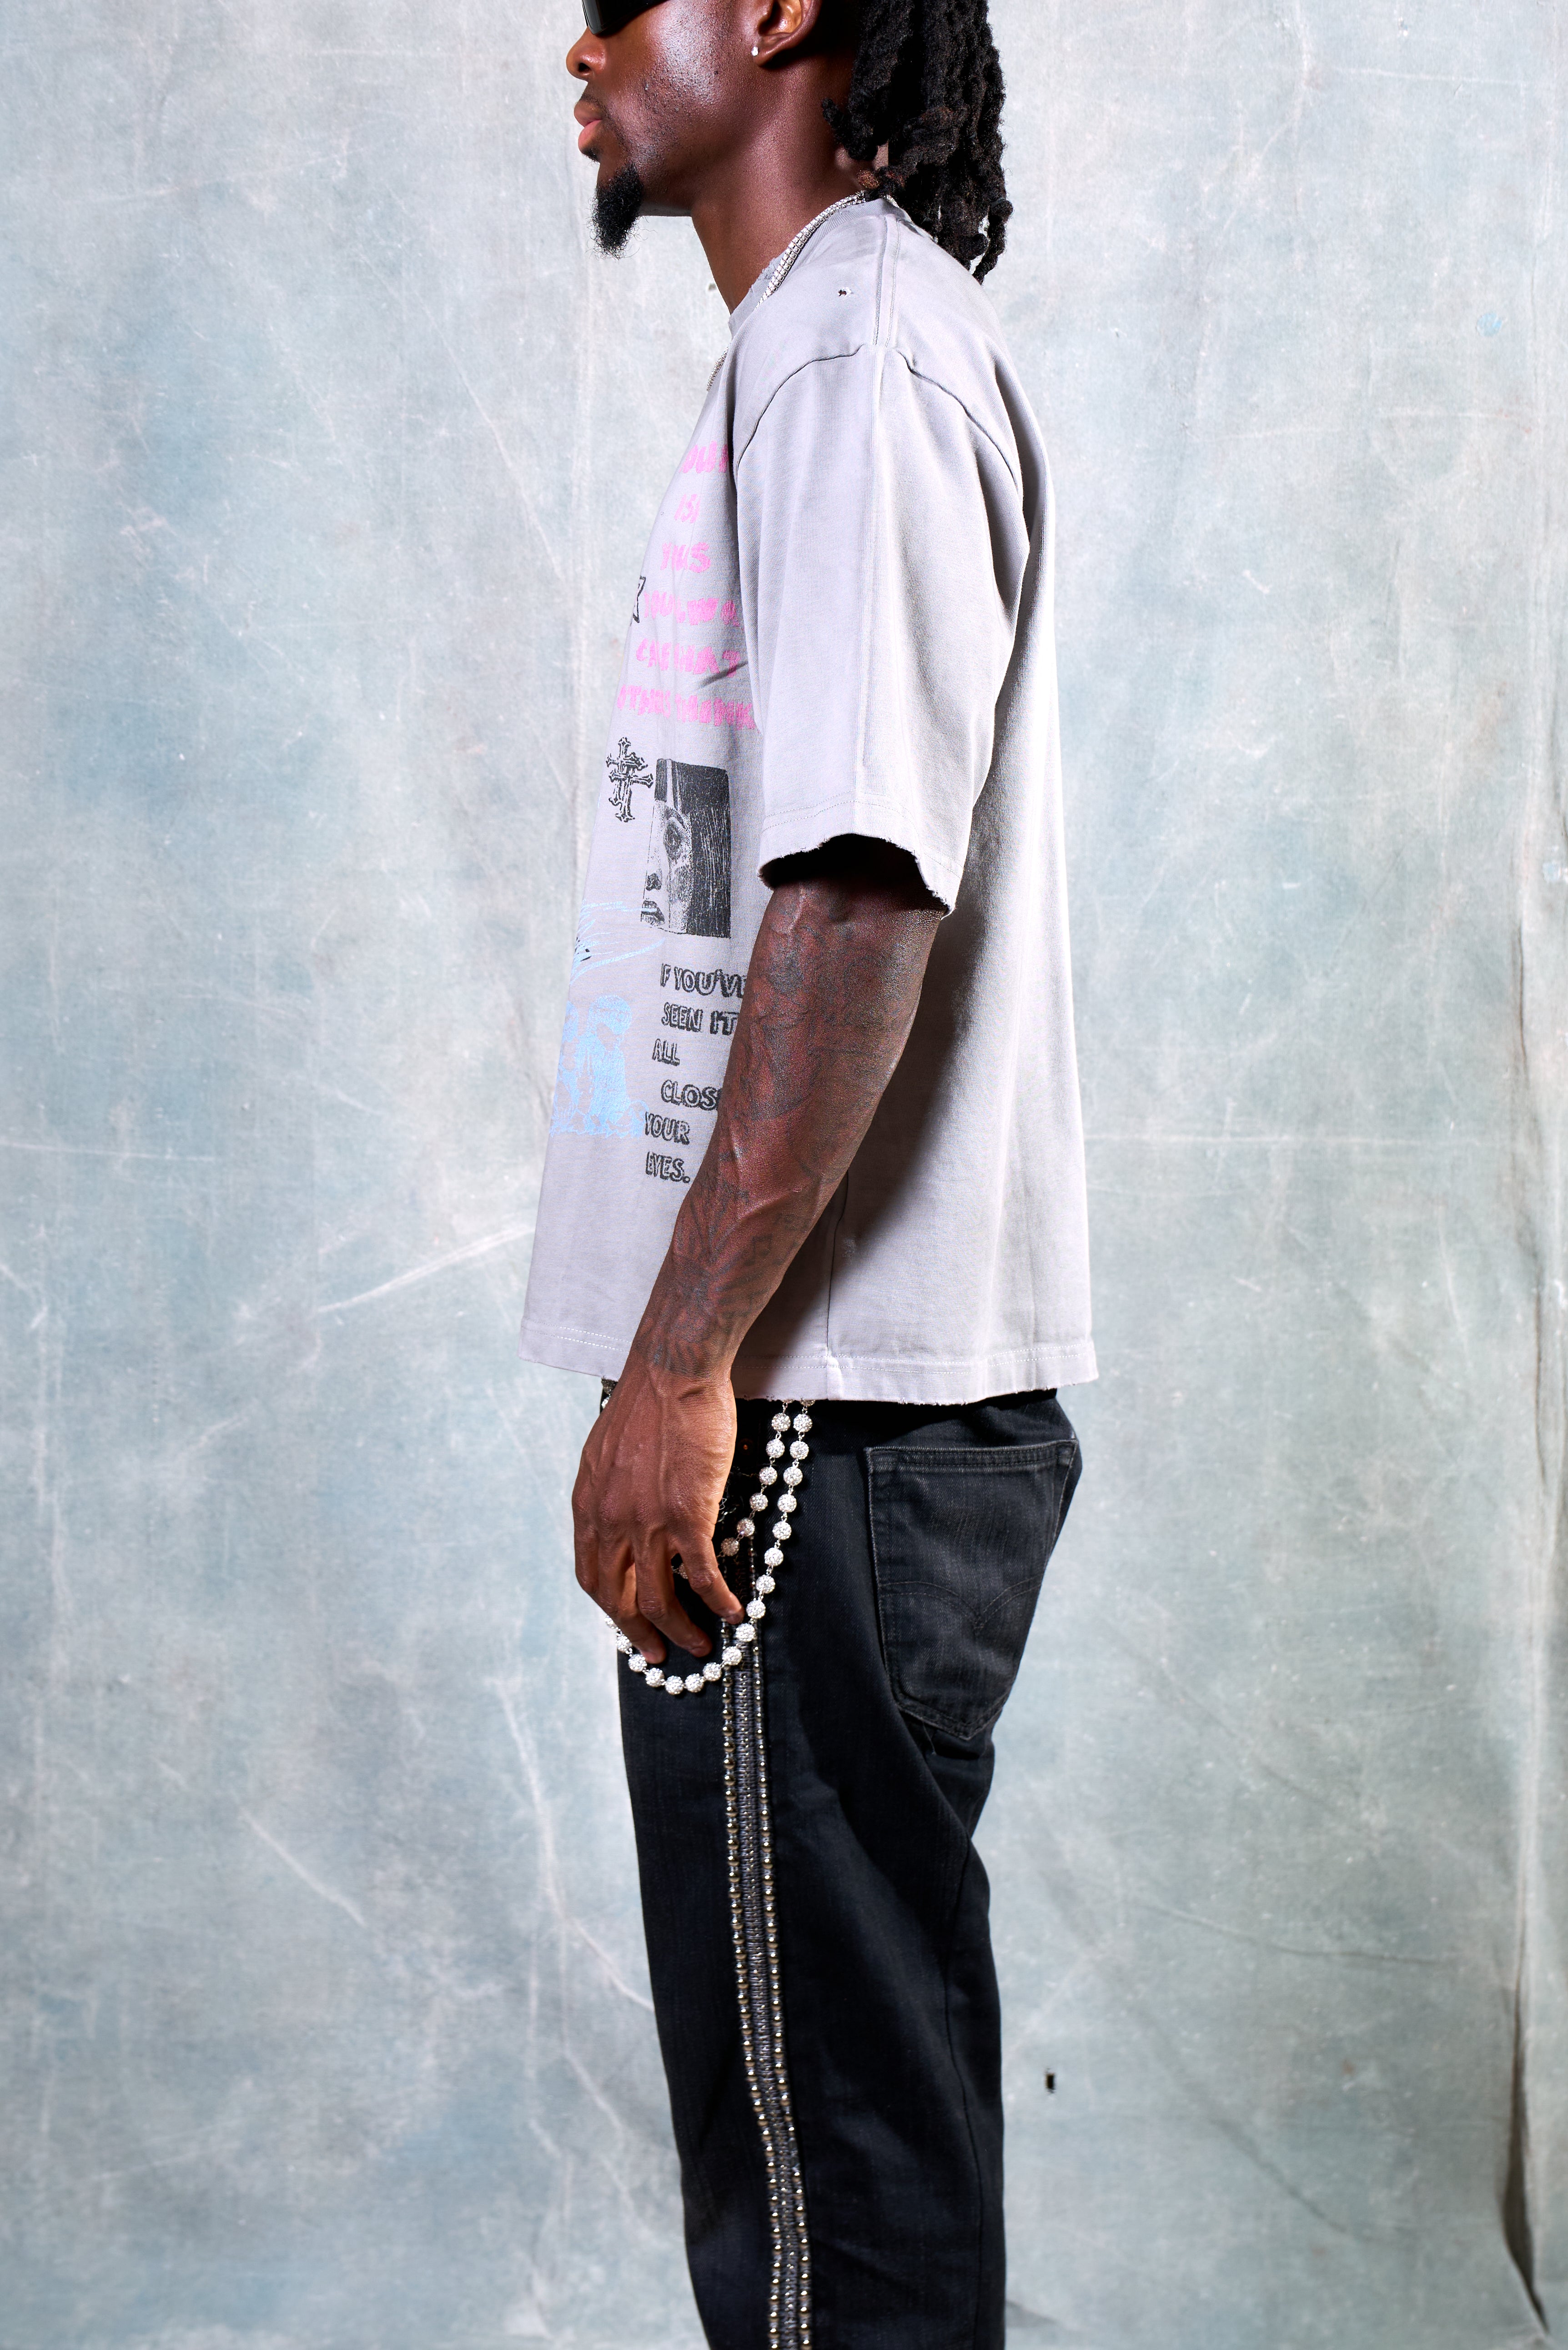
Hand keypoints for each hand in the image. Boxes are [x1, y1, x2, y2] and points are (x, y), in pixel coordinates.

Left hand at [572, 1348, 743, 1664]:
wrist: (673, 1369)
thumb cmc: (649, 1400)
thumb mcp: (608, 1451)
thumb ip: (610, 1492)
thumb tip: (624, 1518)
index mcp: (589, 1504)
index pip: (591, 1573)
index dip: (610, 1606)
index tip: (628, 1623)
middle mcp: (610, 1519)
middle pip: (616, 1597)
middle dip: (637, 1633)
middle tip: (657, 1653)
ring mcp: (647, 1520)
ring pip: (657, 1597)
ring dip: (679, 1629)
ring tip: (699, 1645)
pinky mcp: (686, 1514)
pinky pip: (701, 1575)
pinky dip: (717, 1601)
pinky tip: (733, 1612)